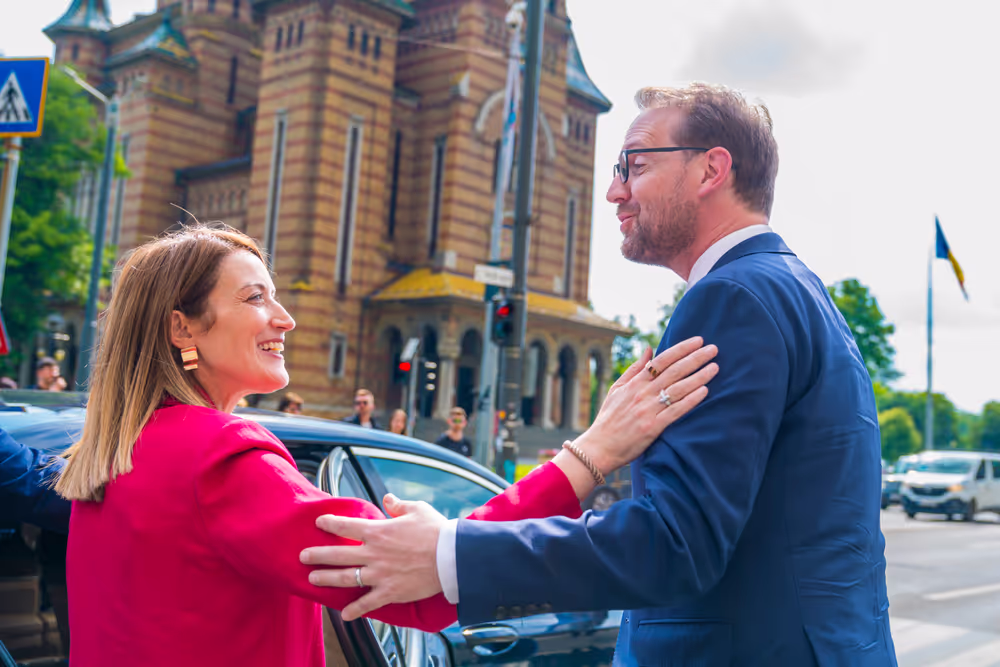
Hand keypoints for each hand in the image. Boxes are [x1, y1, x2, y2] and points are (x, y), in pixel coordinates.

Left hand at [300, 494, 446, 620]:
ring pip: (346, 577)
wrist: (452, 557)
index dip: (329, 522)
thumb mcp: (417, 509)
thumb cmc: (437, 531)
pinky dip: (355, 610)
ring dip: (327, 578)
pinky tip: (344, 614)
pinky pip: (368, 603)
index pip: (346, 525)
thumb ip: (398, 505)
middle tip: (303, 556)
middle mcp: (374, 553)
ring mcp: (380, 574)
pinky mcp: (390, 592)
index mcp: (378, 531)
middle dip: (317, 555)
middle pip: (338, 554)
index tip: (319, 522)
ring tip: (312, 578)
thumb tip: (388, 498)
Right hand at [579, 337, 717, 474]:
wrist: (599, 447)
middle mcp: (643, 393)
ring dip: (698, 376)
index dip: (681, 349)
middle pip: (674, 371)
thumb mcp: (617, 389)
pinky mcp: (653, 427)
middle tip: (713, 349)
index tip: (698, 341)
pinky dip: (691, 400)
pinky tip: (704, 391)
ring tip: (714, 367)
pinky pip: (676, 410)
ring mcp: (648, 410)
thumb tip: (648, 348)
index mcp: (635, 383)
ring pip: (678, 389)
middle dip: (696, 358)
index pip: (662, 360)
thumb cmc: (608, 418)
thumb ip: (634, 369)